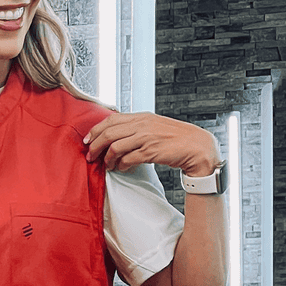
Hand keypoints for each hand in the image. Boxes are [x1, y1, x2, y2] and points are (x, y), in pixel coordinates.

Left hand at [83, 112, 221, 176]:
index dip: (96, 130)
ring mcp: (147, 137)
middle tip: (91, 157)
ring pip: (115, 147)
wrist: (197, 146)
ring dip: (107, 159)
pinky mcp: (151, 151)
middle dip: (95, 146)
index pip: (111, 120)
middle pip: (109, 133)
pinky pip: (128, 159)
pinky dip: (121, 166)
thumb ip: (137, 128)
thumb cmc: (176, 139)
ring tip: (107, 165)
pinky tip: (121, 169)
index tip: (87, 140)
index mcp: (142, 116)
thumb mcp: (154, 127)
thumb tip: (117, 136)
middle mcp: (142, 124)